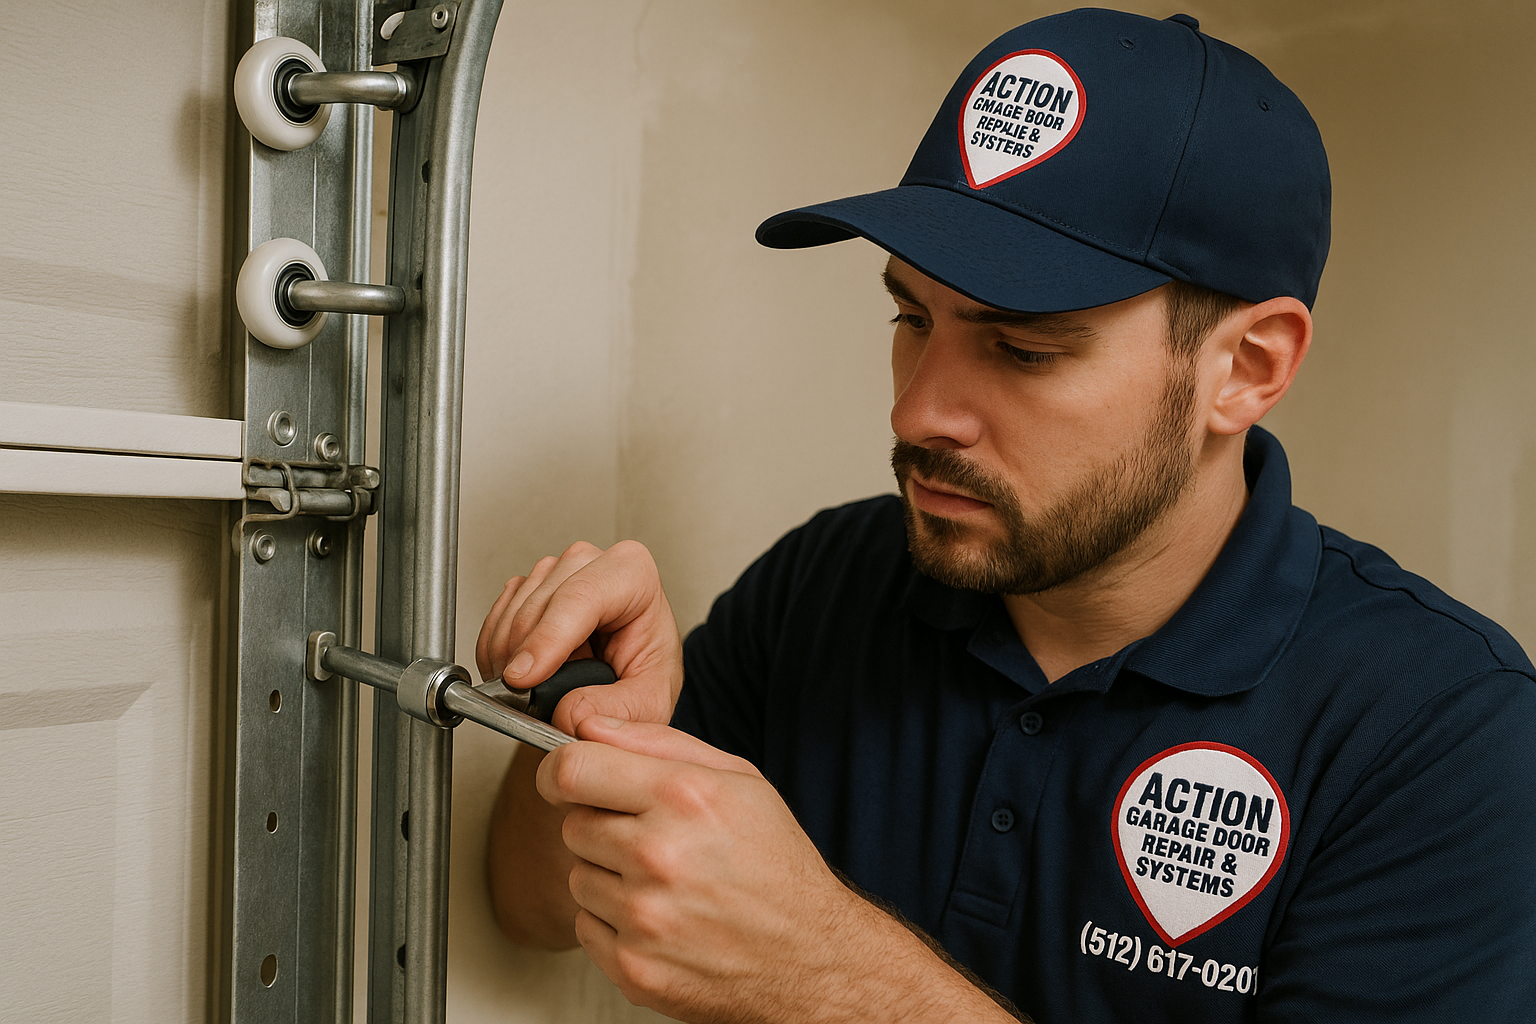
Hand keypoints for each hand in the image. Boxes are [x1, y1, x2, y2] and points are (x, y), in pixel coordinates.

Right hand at [475, 540, 682, 734]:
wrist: (628, 672)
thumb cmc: (645, 673)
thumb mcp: (650, 703)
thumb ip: (619, 711)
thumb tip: (572, 712)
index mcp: (632, 574)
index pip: (580, 596)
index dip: (546, 639)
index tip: (524, 679)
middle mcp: (590, 562)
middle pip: (537, 605)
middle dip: (524, 658)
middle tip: (531, 701)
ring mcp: (553, 571)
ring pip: (510, 614)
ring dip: (509, 660)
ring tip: (535, 691)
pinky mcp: (526, 588)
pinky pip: (494, 620)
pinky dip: (496, 655)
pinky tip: (521, 675)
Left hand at [539, 719, 1015, 1023]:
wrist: (810, 956)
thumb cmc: (776, 866)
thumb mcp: (738, 780)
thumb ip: (657, 743)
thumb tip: (591, 727)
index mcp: (683, 798)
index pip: (571, 769)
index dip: (558, 770)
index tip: (565, 778)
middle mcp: (658, 856)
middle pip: (572, 824)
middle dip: (602, 827)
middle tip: (650, 839)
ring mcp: (644, 918)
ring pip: (578, 879)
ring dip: (609, 878)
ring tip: (664, 883)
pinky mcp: (634, 968)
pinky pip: (585, 928)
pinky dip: (613, 924)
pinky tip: (660, 919)